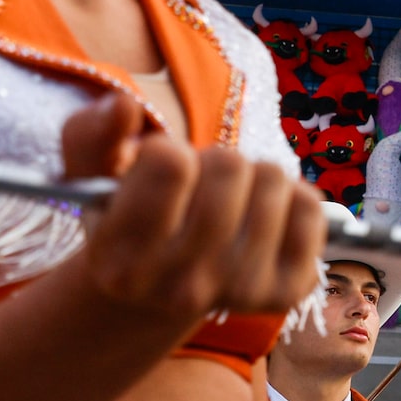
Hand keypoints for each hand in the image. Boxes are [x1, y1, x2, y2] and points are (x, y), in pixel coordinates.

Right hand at [62, 93, 326, 324]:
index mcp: (124, 261)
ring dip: (255, 175)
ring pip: (274, 182)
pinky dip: (294, 196)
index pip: (171, 165)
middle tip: (201, 184)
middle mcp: (181, 289)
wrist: (160, 291)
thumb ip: (90, 134)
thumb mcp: (90, 178)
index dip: (167, 151)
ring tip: (232, 200)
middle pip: (230, 168)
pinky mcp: (285, 293)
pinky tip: (266, 214)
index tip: (161, 169)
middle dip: (215, 159)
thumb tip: (123, 106)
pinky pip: (310, 209)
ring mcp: (237, 295)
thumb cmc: (127, 217)